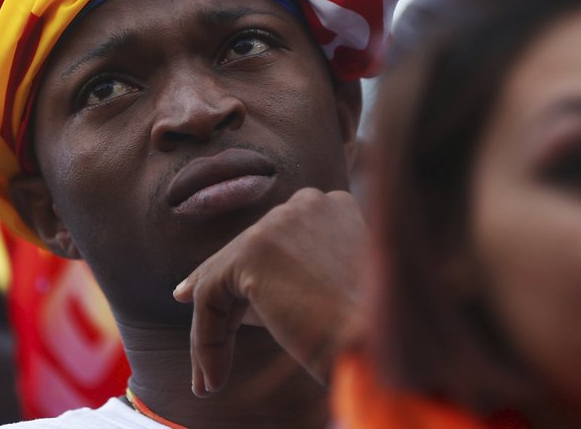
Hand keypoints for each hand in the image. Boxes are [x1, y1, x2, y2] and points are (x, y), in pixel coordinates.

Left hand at [173, 188, 366, 394]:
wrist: (378, 343)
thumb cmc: (370, 332)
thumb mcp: (336, 292)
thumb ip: (297, 279)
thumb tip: (241, 302)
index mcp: (336, 207)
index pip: (278, 239)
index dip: (250, 274)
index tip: (222, 301)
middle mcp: (309, 203)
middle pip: (248, 251)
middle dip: (224, 296)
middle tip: (202, 340)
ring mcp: (279, 222)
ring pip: (225, 275)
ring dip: (213, 328)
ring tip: (209, 377)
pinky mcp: (252, 252)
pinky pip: (210, 298)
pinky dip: (206, 339)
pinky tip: (213, 378)